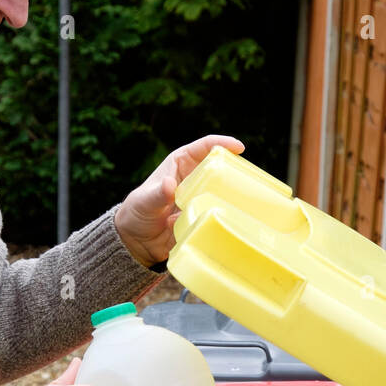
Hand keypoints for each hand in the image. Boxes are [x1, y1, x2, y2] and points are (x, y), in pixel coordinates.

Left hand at [114, 133, 244, 267]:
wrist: (135, 241)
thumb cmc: (136, 213)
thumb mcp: (144, 202)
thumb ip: (157, 194)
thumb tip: (170, 185)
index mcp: (180, 164)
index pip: (204, 147)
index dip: (222, 144)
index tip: (239, 148)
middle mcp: (192, 178)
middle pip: (219, 168)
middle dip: (234, 171)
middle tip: (249, 180)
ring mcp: (199, 198)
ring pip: (221, 192)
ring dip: (231, 196)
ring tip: (245, 202)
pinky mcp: (201, 217)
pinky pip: (217, 214)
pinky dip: (225, 216)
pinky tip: (233, 221)